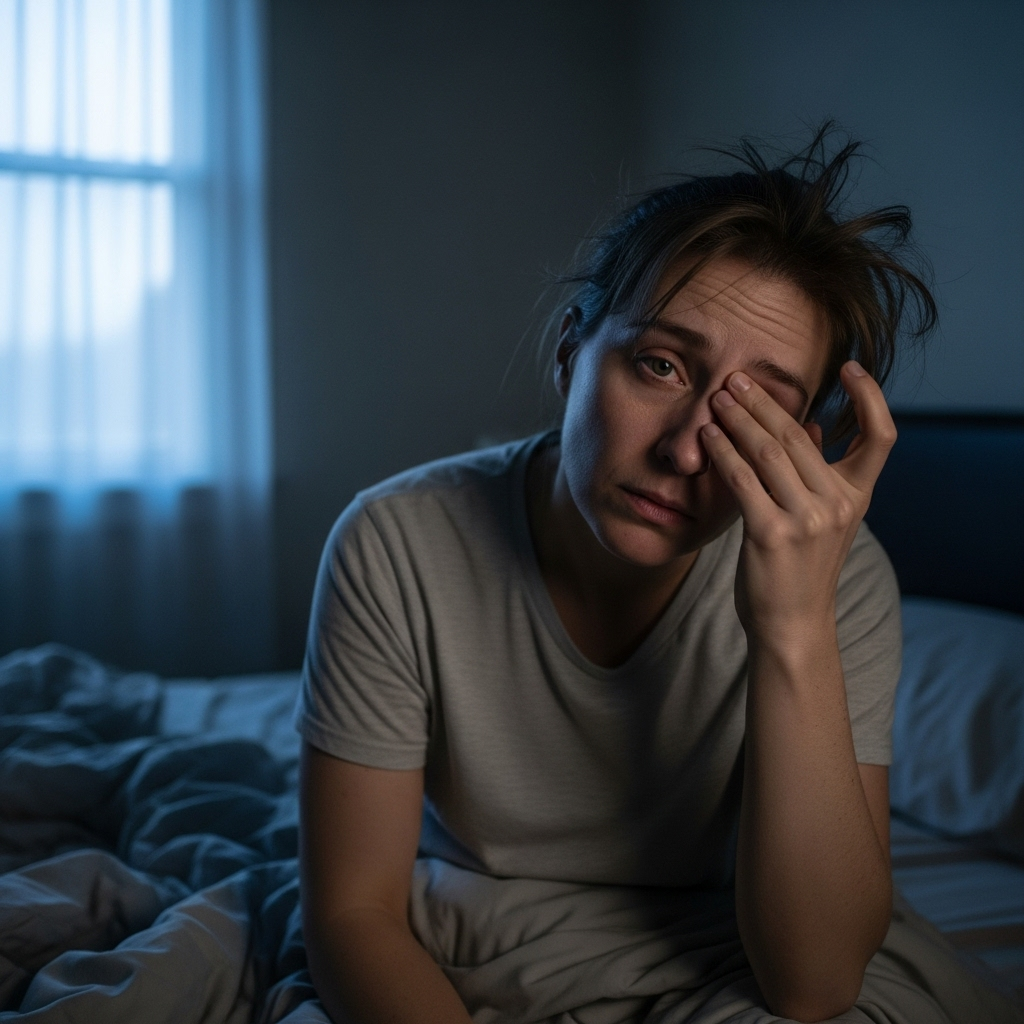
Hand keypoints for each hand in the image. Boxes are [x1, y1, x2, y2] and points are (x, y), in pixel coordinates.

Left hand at [700, 361, 895, 645]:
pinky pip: (743, 480)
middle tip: (737, 379)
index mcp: (858, 496)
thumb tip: (817, 423)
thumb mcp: (825, 519)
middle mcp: (839, 504)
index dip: (871, 398)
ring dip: (739, 421)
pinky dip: (723, 453)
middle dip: (764, 403)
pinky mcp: (772, 534)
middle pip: (800, 436)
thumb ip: (821, 471)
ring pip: (769, 452)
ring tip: (718, 399)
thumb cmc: (802, 566)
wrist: (793, 624)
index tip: (851, 368)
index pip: (882, 437)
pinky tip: (707, 436)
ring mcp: (808, 519)